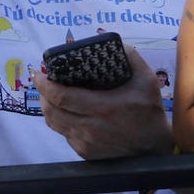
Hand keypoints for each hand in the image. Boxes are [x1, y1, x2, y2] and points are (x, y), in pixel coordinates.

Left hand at [36, 45, 172, 159]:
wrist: (154, 149)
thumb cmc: (149, 112)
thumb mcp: (147, 80)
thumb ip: (131, 57)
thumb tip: (111, 41)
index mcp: (102, 108)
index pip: (61, 97)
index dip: (44, 85)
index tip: (38, 73)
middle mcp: (90, 128)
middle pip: (51, 110)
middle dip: (42, 94)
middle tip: (41, 80)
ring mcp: (85, 143)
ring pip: (54, 123)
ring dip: (47, 107)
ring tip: (48, 94)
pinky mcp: (84, 152)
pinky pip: (64, 133)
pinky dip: (60, 120)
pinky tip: (64, 111)